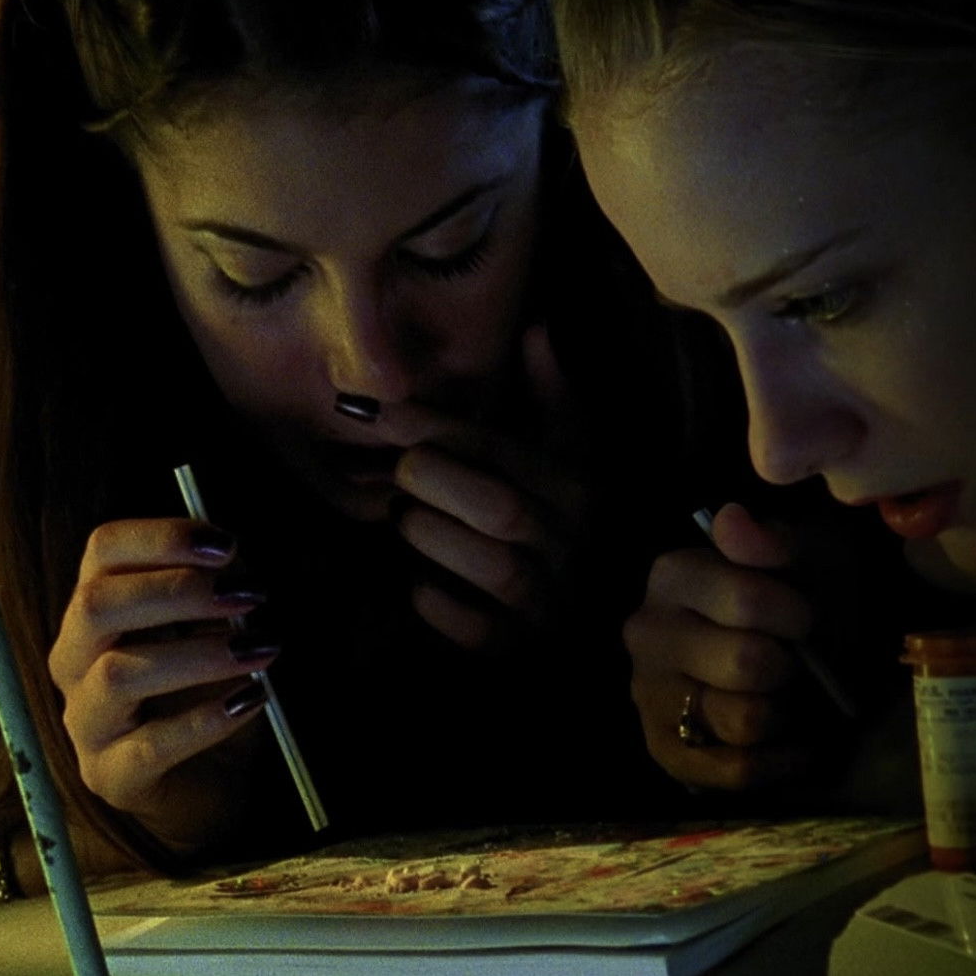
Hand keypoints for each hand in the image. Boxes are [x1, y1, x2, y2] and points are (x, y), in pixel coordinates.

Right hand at [47, 518, 278, 852]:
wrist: (209, 784)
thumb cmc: (207, 693)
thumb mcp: (214, 629)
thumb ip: (218, 591)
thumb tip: (237, 565)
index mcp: (95, 610)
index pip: (103, 550)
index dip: (161, 538)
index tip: (225, 546)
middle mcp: (74, 659)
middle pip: (98, 605)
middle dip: (178, 591)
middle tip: (248, 597)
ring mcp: (85, 721)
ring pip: (119, 674)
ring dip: (199, 656)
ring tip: (259, 651)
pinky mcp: (109, 776)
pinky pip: (149, 746)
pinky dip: (205, 720)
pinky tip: (250, 702)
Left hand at [356, 325, 589, 649]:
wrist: (595, 617)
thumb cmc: (561, 521)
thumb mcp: (567, 454)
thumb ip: (551, 394)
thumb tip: (536, 327)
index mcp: (577, 486)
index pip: (503, 449)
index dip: (438, 427)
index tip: (381, 413)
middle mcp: (570, 541)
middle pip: (501, 506)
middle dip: (434, 482)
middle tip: (400, 474)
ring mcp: (549, 600)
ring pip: (493, 564)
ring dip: (432, 537)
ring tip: (408, 521)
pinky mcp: (519, 648)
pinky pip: (475, 628)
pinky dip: (437, 603)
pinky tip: (420, 582)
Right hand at [624, 502, 814, 790]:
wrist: (789, 659)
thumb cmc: (796, 600)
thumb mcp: (802, 557)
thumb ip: (770, 540)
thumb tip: (732, 518)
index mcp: (673, 575)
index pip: (747, 602)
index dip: (798, 617)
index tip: (806, 620)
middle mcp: (646, 632)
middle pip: (747, 664)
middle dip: (791, 668)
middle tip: (796, 662)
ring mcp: (649, 693)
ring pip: (743, 719)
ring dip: (784, 714)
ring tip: (787, 697)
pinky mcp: (664, 749)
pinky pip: (735, 770)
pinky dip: (778, 761)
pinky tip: (791, 741)